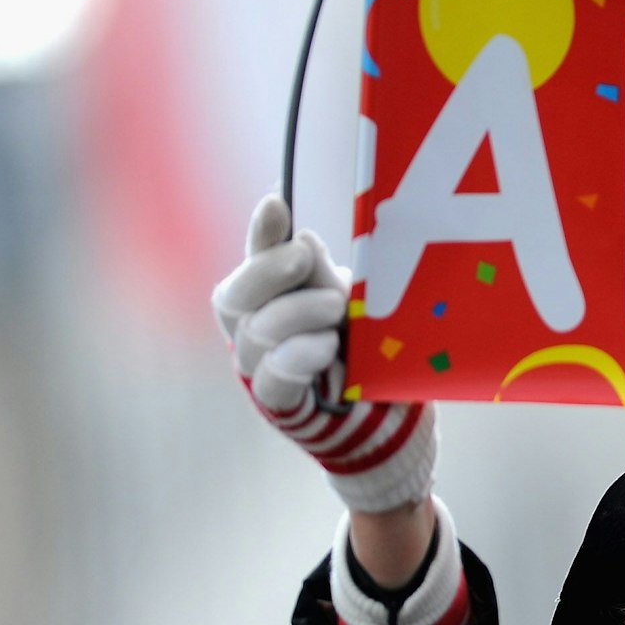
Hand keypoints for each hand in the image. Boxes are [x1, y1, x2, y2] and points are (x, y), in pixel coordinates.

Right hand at [213, 195, 435, 512]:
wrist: (392, 420)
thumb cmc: (368, 354)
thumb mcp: (353, 306)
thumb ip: (323, 278)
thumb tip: (301, 240)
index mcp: (268, 301)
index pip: (252, 263)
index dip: (260, 234)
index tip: (276, 204)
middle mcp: (253, 332)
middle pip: (233, 296)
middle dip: (268, 271)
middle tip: (304, 257)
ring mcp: (260, 368)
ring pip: (255, 332)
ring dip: (296, 313)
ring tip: (336, 308)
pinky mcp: (277, 402)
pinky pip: (273, 375)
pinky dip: (298, 354)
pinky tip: (325, 345)